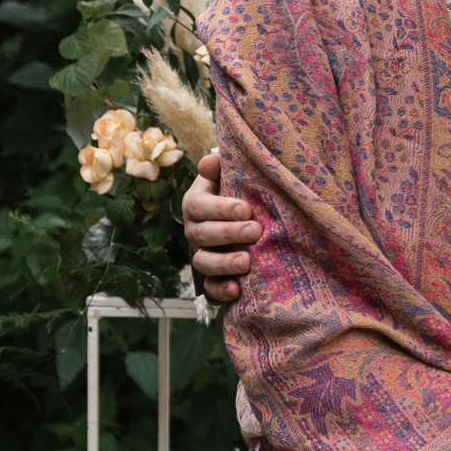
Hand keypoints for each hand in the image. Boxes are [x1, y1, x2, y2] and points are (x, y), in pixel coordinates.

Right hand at [183, 152, 259, 303]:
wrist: (241, 221)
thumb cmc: (236, 195)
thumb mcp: (228, 179)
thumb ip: (220, 169)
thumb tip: (211, 160)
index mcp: (197, 205)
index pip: (201, 206)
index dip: (221, 209)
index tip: (245, 209)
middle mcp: (195, 231)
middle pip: (203, 235)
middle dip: (228, 233)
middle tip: (255, 232)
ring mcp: (202, 255)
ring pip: (203, 262)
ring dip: (223, 263)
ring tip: (246, 262)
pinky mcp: (212, 278)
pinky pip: (210, 288)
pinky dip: (221, 290)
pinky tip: (236, 290)